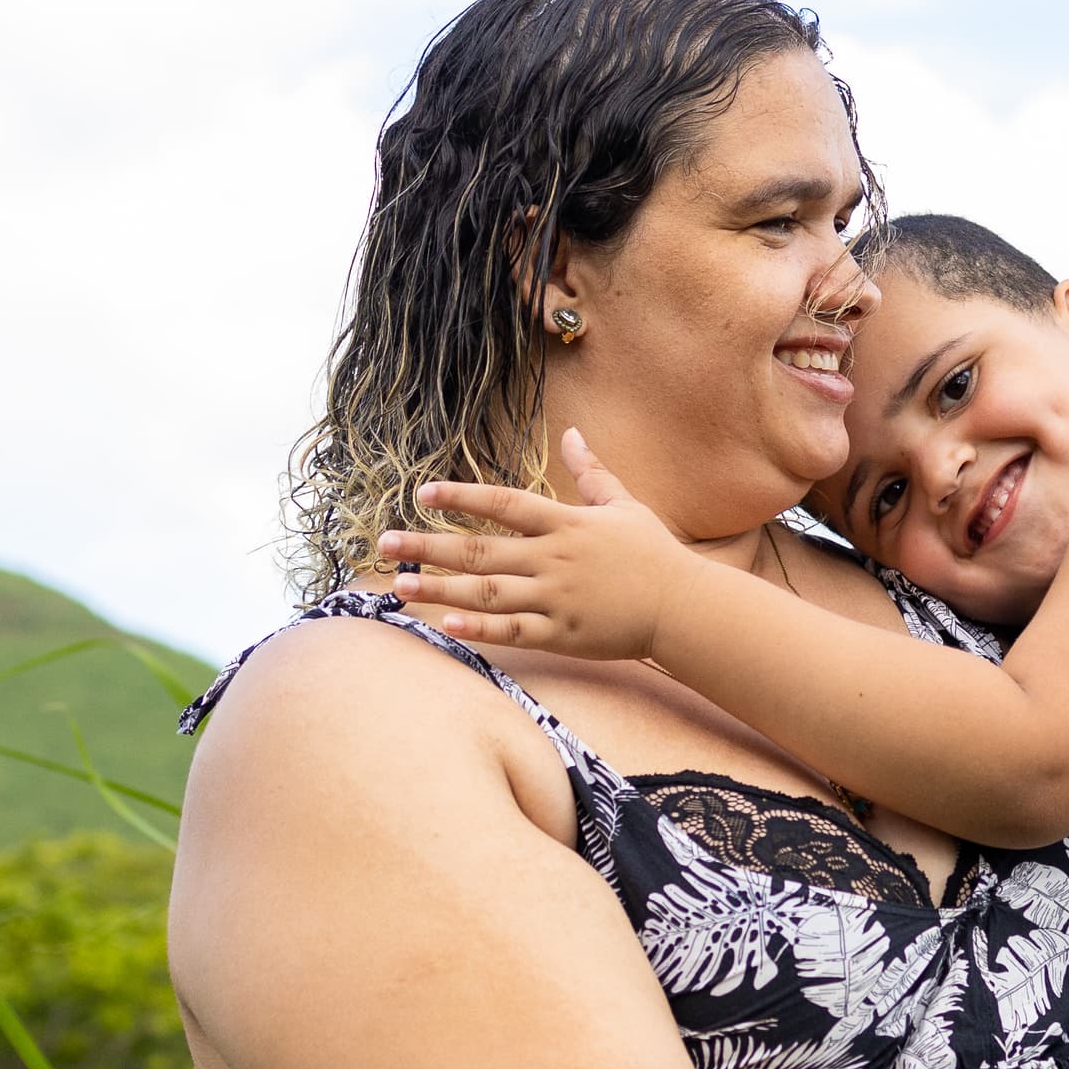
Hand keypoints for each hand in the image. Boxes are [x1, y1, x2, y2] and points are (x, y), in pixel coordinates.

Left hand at [379, 431, 697, 660]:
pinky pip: (513, 631)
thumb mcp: (624, 504)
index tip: (423, 493)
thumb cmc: (653, 554)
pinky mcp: (563, 634)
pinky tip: (444, 624)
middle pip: (480, 550)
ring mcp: (556, 598)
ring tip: (398, 586)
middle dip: (428, 546)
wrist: (685, 607)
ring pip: (487, 592)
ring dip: (439, 588)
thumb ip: (591, 472)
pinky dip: (479, 629)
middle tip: (384, 543)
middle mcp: (554, 558)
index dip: (462, 496)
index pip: (503, 503)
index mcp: (565, 523)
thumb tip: (571, 434)